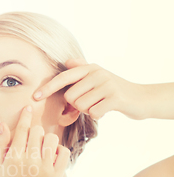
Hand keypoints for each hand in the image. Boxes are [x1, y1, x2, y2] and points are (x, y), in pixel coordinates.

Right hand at [0, 105, 70, 176]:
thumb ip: (0, 145)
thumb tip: (5, 125)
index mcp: (13, 158)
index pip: (21, 130)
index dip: (25, 116)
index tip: (28, 107)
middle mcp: (29, 162)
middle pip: (37, 131)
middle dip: (35, 132)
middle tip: (32, 140)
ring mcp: (44, 169)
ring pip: (51, 139)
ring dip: (47, 139)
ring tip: (42, 147)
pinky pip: (64, 153)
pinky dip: (59, 150)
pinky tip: (52, 156)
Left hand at [32, 58, 147, 119]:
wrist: (142, 98)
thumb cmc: (113, 91)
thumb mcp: (98, 77)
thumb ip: (82, 70)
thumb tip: (68, 61)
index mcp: (90, 68)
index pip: (64, 77)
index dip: (48, 87)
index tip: (35, 97)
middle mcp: (97, 73)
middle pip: (70, 97)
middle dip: (77, 105)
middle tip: (91, 102)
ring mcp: (107, 84)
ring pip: (81, 106)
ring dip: (88, 110)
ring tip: (100, 104)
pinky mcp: (115, 97)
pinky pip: (93, 112)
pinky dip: (97, 115)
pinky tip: (107, 110)